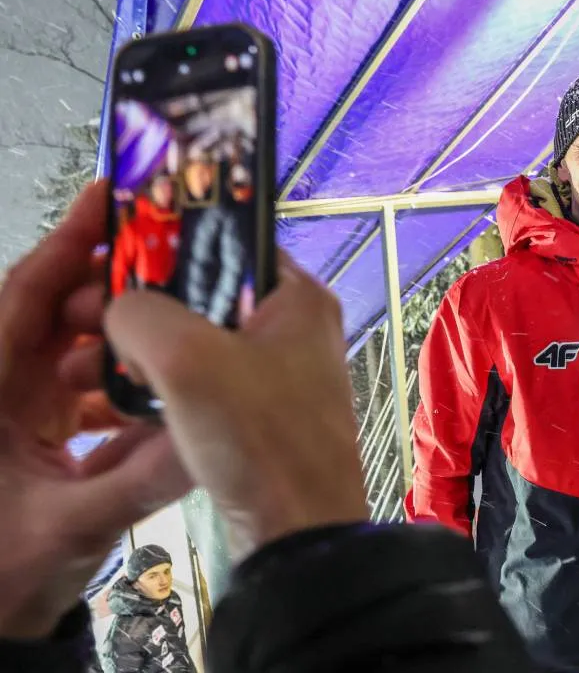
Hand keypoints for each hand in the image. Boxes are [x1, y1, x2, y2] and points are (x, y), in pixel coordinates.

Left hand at [0, 181, 190, 639]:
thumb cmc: (1, 575)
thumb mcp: (74, 525)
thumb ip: (145, 477)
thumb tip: (210, 435)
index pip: (22, 298)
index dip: (65, 244)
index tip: (107, 197)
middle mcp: (1, 390)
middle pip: (54, 312)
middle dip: (108, 289)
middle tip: (167, 269)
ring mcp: (21, 410)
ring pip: (75, 349)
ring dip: (121, 340)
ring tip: (173, 329)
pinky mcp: (41, 432)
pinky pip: (88, 389)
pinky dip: (123, 385)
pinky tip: (158, 394)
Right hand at [102, 251, 369, 560]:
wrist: (299, 531)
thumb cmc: (258, 435)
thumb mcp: (188, 358)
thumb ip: (141, 312)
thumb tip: (120, 309)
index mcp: (297, 297)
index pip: (227, 244)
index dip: (165, 250)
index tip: (110, 269)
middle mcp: (294, 327)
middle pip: (204, 295)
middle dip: (138, 309)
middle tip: (82, 322)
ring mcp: (280, 373)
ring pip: (197, 343)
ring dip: (138, 352)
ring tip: (83, 370)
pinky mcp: (261, 415)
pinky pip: (202, 384)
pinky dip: (160, 387)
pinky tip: (116, 401)